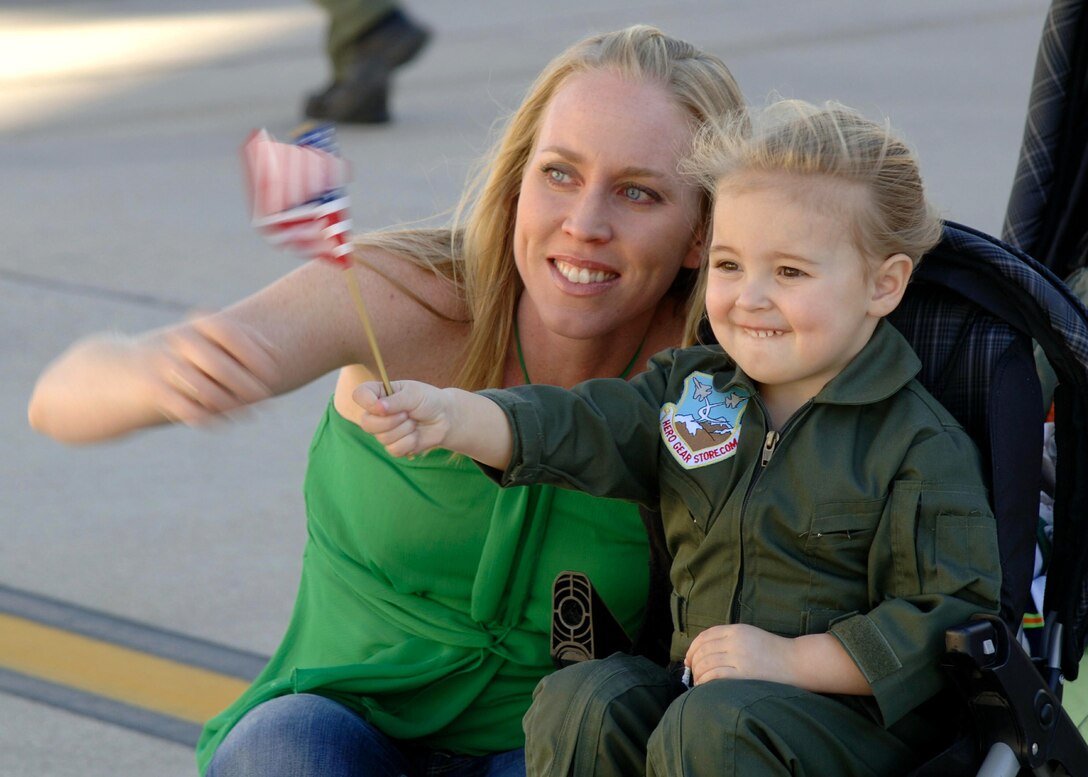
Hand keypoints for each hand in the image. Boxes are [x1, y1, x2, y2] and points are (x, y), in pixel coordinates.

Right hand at [145, 315, 278, 425]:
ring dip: (229, 404)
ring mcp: (162, 366)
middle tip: (266, 397)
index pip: (227, 330)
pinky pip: (185, 408)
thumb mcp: (202, 345)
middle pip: (219, 363)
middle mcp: (176, 342)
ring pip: (203, 389)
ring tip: (247, 414)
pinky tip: (221, 421)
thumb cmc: (175, 360)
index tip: (273, 371)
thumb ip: (236, 344)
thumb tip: (275, 350)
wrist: (118, 375)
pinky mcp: (150, 391)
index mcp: (193, 326)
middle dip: (246, 384)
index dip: (253, 351)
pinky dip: (207, 417)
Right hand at [352, 380, 454, 456]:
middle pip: (366, 423)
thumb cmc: (428, 401)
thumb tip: (378, 408)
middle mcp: (377, 413)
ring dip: (404, 430)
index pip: (359, 395)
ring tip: (414, 422)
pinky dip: (409, 442)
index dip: (366, 401)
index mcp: (379, 394)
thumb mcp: (414, 394)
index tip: (381, 404)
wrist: (445, 419)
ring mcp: (384, 431)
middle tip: (407, 414)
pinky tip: (415, 435)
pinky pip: (393, 449)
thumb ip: (395, 400)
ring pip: (382, 438)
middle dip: (390, 421)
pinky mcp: (393, 446)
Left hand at [685, 624, 796, 685]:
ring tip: (698, 681)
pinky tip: (704, 687)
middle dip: (693, 663)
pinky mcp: (744, 674)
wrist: (797, 662)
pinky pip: (715, 676)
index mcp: (736, 630)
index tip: (687, 659)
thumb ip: (729, 639)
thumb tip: (704, 652)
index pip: (705, 636)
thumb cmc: (774, 651)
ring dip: (697, 674)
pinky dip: (705, 682)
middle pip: (703, 651)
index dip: (692, 648)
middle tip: (692, 673)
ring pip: (706, 664)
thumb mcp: (750, 635)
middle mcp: (735, 641)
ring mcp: (739, 657)